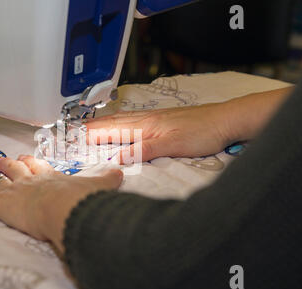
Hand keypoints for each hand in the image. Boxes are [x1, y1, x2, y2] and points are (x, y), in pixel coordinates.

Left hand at [0, 155, 122, 251]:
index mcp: (50, 177)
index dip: (31, 162)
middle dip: (7, 164)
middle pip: (14, 168)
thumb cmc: (82, 199)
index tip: (27, 158)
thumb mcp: (100, 186)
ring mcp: (12, 191)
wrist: (67, 209)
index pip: (38, 166)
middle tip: (0, 159)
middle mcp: (29, 180)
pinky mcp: (0, 205)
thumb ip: (108, 178)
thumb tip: (119, 171)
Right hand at [87, 104, 231, 162]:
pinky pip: (134, 120)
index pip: (113, 129)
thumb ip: (144, 150)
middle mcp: (147, 119)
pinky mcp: (163, 120)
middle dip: (94, 127)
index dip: (93, 134)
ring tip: (93, 127)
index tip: (76, 138)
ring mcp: (155, 118)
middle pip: (114, 122)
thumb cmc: (202, 132)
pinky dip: (120, 123)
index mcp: (146, 125)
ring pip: (123, 120)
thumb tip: (117, 158)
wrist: (225, 120)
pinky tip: (123, 125)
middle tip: (77, 132)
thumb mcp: (173, 145)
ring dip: (105, 124)